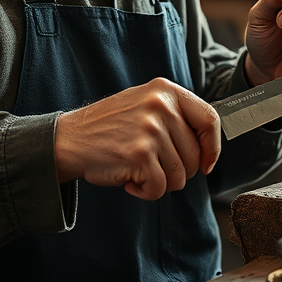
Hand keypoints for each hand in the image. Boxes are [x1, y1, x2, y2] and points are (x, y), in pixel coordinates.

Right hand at [54, 79, 220, 200]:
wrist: (69, 139)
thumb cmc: (110, 127)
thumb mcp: (145, 105)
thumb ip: (176, 116)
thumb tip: (209, 145)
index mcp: (166, 90)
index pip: (210, 119)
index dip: (212, 147)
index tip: (206, 164)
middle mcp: (161, 106)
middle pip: (194, 156)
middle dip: (177, 171)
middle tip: (151, 166)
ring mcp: (150, 129)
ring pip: (179, 176)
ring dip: (159, 182)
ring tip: (137, 169)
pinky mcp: (139, 154)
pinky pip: (159, 188)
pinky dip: (144, 191)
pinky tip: (128, 178)